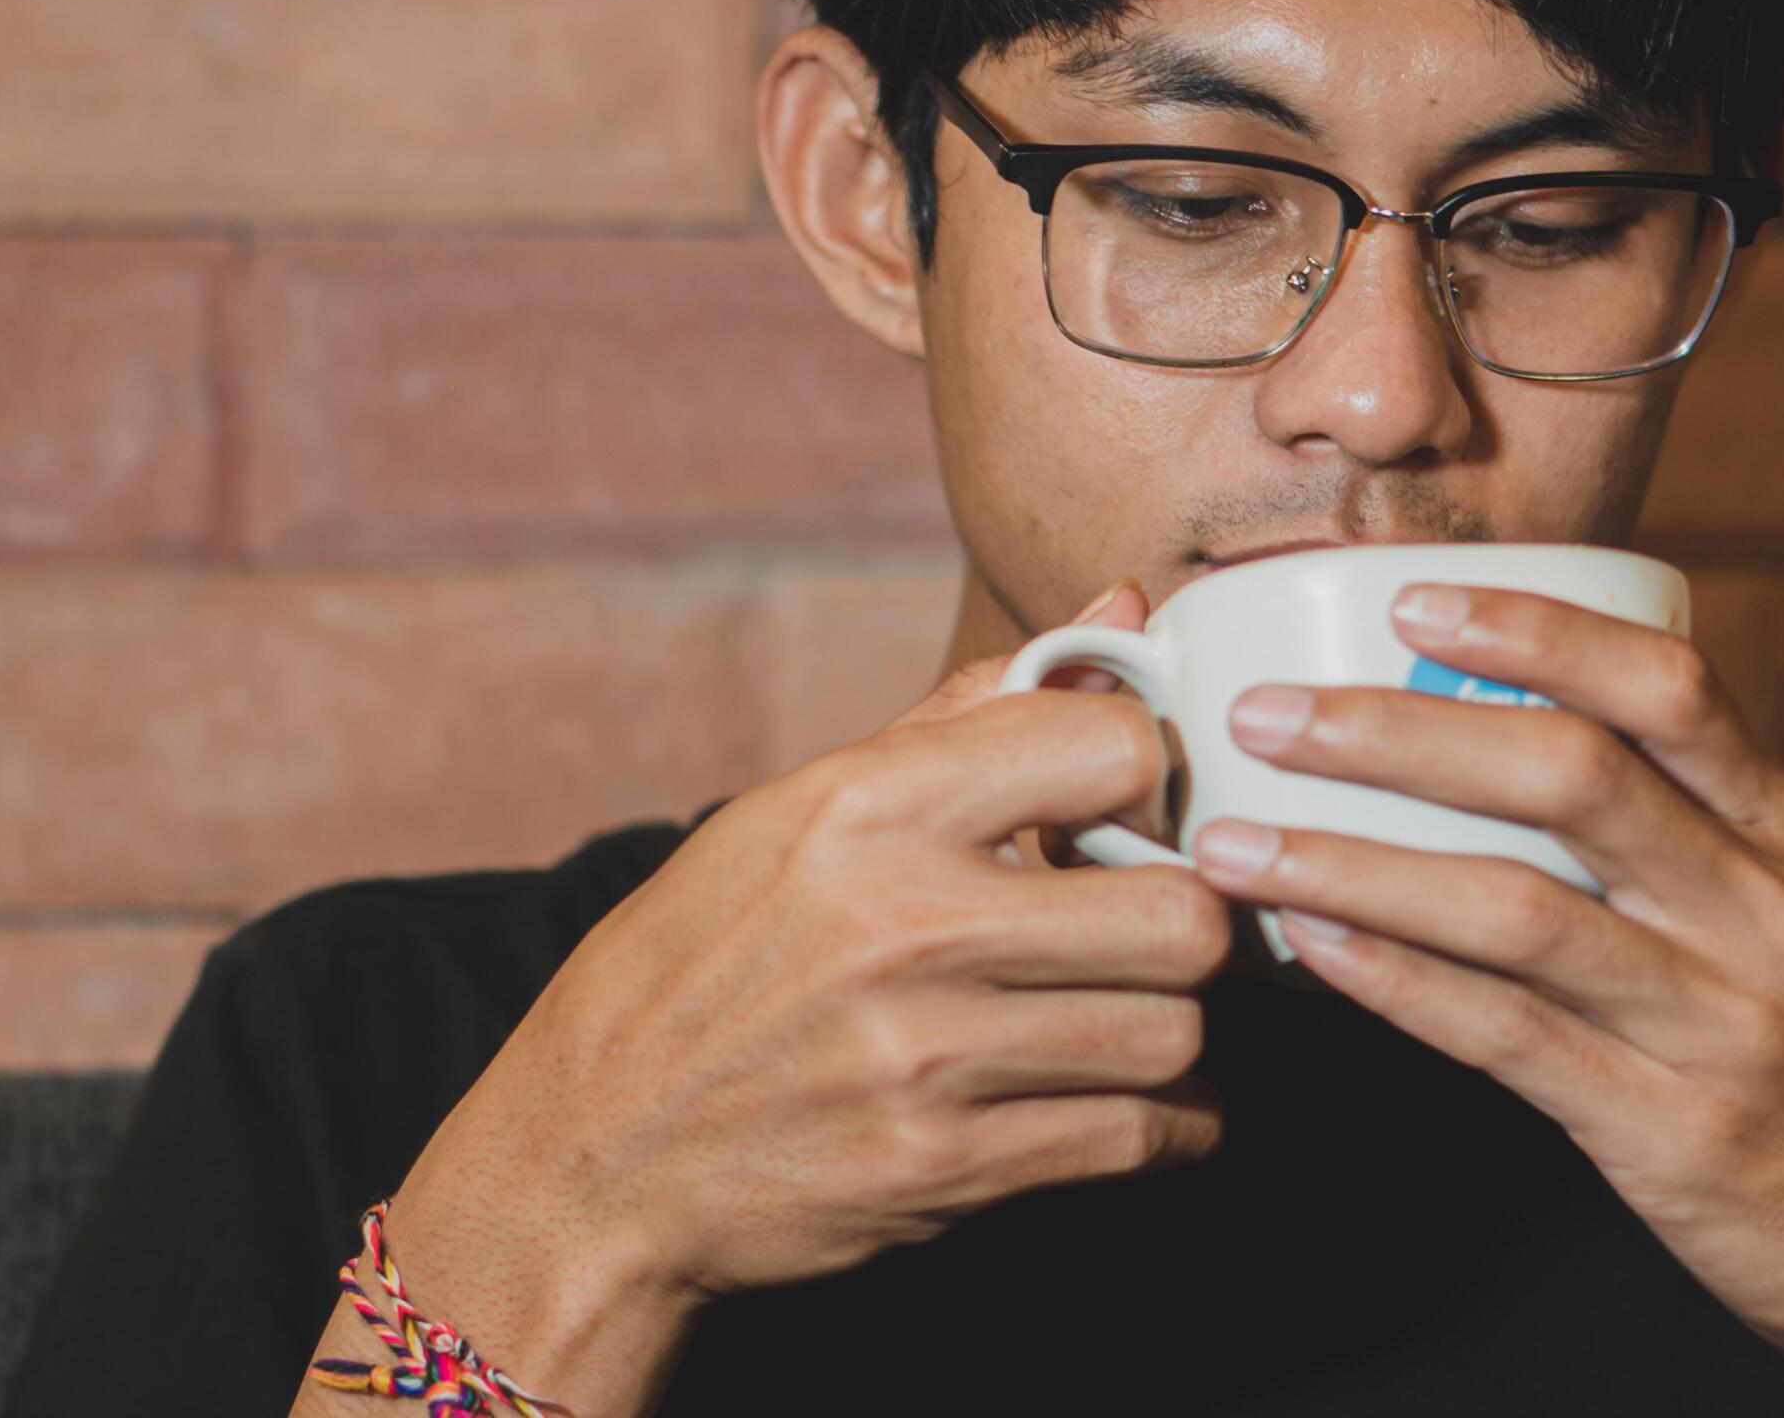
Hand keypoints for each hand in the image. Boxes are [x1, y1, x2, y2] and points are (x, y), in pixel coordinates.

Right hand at [353, 582, 1231, 1417]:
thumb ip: (973, 715)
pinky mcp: (945, 1171)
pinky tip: (1123, 1102)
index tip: (1128, 816)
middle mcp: (902, 924)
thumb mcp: (801, 810)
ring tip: (1125, 1018)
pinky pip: (1135, 1139)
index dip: (1148, 781)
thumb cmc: (702, 965)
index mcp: (867, 806)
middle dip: (1188, 925)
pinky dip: (1162, 1126)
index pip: (1111, 751)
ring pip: (1171, 1032)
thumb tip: (1123, 612)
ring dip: (1169, 1030)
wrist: (595, 1157)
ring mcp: (926, 1057)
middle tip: (1148, 931)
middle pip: (1178, 915)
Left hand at [1185, 583, 1783, 1417]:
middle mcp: (1760, 912)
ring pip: (1515, 908)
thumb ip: (1686, 828)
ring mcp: (1717, 1024)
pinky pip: (1510, 1041)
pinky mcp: (1671, 1133)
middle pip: (1567, 776)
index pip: (1667, 685)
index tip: (1414, 596)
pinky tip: (1316, 951)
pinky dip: (1401, 987)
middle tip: (1267, 712)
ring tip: (1234, 844)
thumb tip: (1511, 732)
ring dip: (1355, 863)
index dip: (1535, 627)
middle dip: (1398, 731)